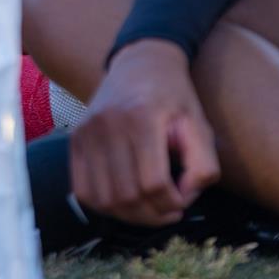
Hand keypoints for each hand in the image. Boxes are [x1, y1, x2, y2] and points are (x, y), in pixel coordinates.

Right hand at [70, 40, 219, 226]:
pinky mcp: (76, 138)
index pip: (154, 183)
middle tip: (169, 211)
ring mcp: (87, 131)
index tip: (184, 201)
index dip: (173, 203)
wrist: (139, 62)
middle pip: (127, 195)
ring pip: (103, 199)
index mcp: (141, 116)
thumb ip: (203, 164)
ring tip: (149, 209)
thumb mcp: (199, 122)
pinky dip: (103, 206)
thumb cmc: (173, 96)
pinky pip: (82, 189)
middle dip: (153, 215)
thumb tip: (184, 196)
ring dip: (129, 216)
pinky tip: (124, 200)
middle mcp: (108, 123)